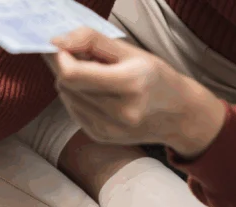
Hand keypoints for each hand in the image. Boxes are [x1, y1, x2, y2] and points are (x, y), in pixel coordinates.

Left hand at [44, 28, 225, 157]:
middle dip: (65, 67)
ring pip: (66, 98)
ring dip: (71, 83)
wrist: (177, 114)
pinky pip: (73, 111)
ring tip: (94, 75)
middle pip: (66, 85)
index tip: (63, 47)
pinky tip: (96, 92)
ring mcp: (108, 128)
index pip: (72, 74)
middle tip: (80, 56)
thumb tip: (58, 41)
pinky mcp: (100, 136)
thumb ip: (92, 41)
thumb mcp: (130, 51)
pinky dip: (77, 97)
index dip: (60, 58)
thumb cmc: (155, 78)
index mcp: (130, 84)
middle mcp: (119, 112)